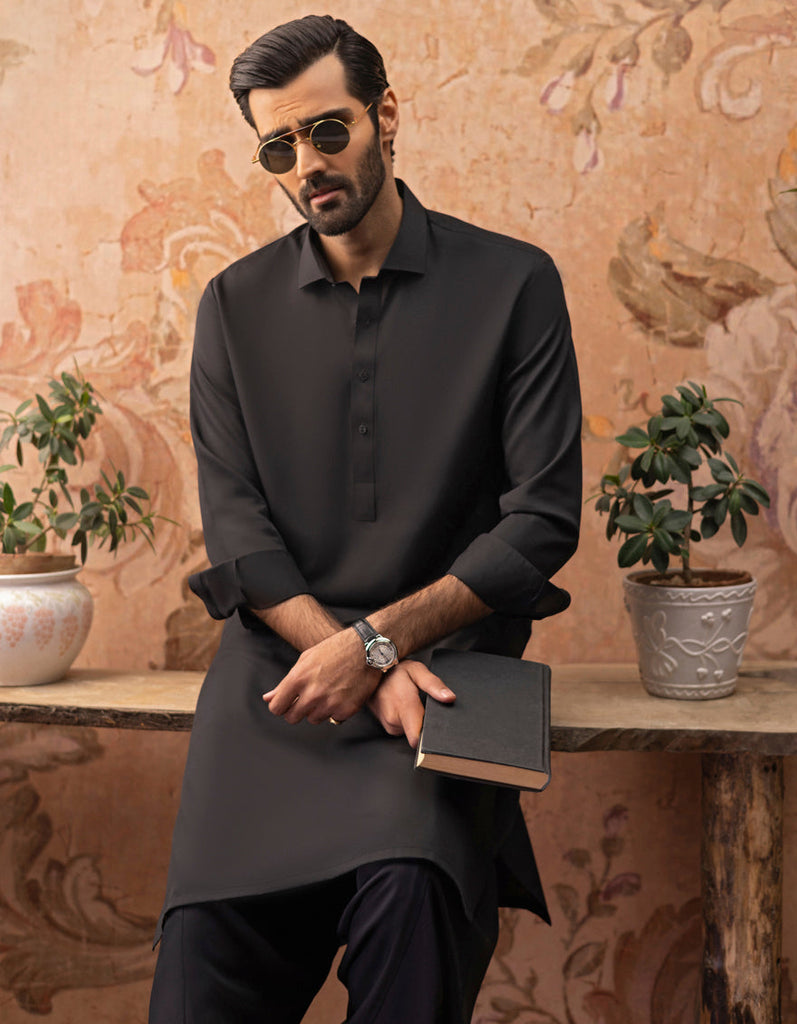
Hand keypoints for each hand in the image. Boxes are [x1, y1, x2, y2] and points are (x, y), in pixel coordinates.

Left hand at [263, 628, 380, 723]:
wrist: (367, 649)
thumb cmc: (336, 650)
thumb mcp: (306, 660)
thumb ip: (285, 682)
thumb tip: (268, 698)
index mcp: (299, 678)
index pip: (277, 707)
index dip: (280, 706)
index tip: (286, 704)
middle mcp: (312, 693)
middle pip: (292, 718)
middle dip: (296, 711)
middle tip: (307, 699)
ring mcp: (330, 703)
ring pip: (313, 719)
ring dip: (317, 710)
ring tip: (328, 692)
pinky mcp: (346, 710)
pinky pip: (333, 719)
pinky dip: (336, 711)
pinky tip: (341, 695)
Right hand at [367, 660, 454, 748]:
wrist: (372, 674)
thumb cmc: (395, 671)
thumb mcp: (417, 670)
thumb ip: (434, 684)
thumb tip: (449, 697)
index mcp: (404, 705)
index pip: (417, 737)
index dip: (430, 736)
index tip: (437, 730)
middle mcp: (394, 718)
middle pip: (419, 733)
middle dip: (426, 723)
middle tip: (424, 706)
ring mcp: (389, 724)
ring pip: (412, 732)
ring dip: (416, 721)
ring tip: (412, 705)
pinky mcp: (388, 727)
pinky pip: (405, 729)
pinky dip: (408, 721)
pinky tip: (406, 709)